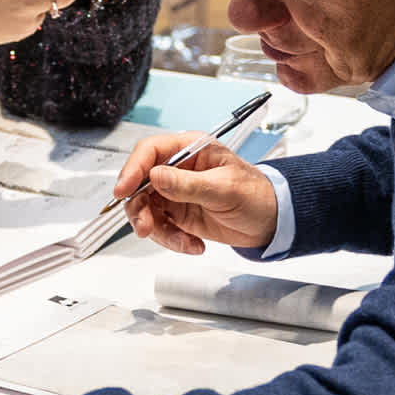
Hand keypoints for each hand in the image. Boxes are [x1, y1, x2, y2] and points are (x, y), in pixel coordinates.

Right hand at [108, 131, 281, 255]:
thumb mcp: (224, 189)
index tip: (123, 190)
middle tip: (146, 228)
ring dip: (157, 229)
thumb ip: (188, 184)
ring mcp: (176, 193)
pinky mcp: (178, 214)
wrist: (271, 222)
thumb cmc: (256, 195)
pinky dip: (171, 240)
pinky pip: (161, 228)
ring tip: (180, 241)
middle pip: (140, 183)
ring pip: (146, 209)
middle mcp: (178, 169)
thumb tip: (156, 176)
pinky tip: (193, 245)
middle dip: (140, 208)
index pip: (149, 152)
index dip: (132, 169)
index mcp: (190, 150)